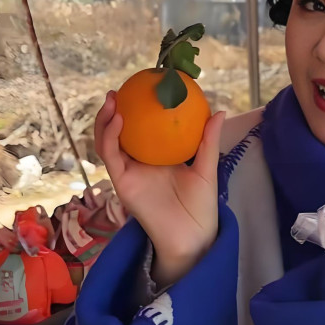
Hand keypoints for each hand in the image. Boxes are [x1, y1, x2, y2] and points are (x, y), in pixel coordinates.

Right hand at [95, 92, 224, 285]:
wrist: (193, 235)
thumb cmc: (201, 206)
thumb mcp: (206, 168)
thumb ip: (207, 141)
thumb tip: (219, 111)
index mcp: (157, 158)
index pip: (140, 131)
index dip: (135, 111)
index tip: (139, 88)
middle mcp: (139, 164)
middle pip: (118, 134)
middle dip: (112, 112)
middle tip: (117, 91)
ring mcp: (128, 173)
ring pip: (107, 142)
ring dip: (105, 121)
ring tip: (112, 101)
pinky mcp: (122, 183)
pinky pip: (111, 157)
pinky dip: (110, 138)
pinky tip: (118, 122)